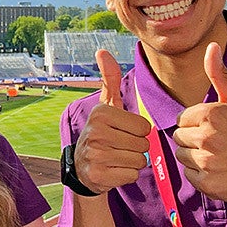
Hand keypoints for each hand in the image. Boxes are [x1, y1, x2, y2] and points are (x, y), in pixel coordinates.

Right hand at [74, 50, 150, 193]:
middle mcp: (95, 132)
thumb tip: (102, 51)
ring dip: (132, 161)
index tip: (121, 132)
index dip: (137, 131)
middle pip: (143, 143)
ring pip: (139, 160)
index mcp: (101, 113)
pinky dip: (126, 175)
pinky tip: (113, 169)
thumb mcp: (106, 106)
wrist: (82, 168)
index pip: (144, 126)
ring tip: (116, 157)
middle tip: (118, 146)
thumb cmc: (102, 133)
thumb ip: (109, 79)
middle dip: (136, 147)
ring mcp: (96, 155)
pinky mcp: (98, 175)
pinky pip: (132, 175)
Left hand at [173, 43, 226, 203]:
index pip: (181, 119)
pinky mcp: (207, 184)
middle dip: (194, 141)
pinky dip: (202, 177)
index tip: (217, 129)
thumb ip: (220, 74)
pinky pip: (190, 177)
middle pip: (178, 138)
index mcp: (210, 114)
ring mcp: (206, 161)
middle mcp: (206, 137)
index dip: (197, 124)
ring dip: (196, 159)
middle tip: (219, 144)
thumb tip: (212, 45)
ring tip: (220, 157)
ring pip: (182, 157)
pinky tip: (221, 172)